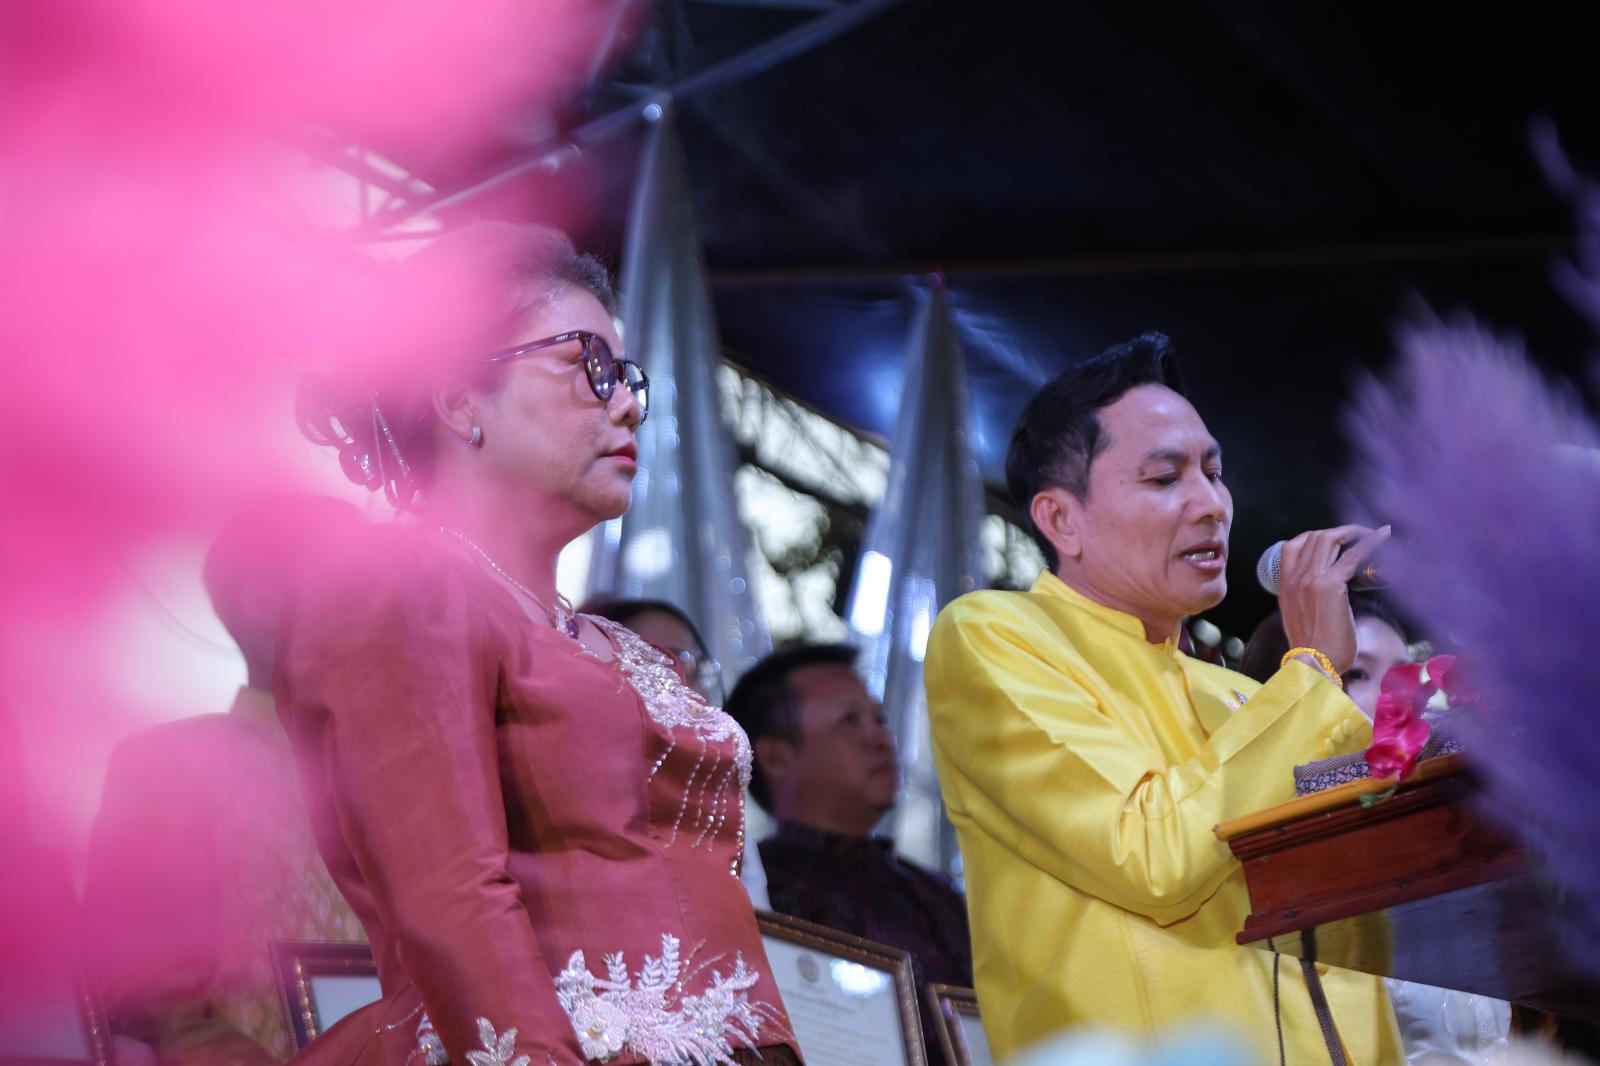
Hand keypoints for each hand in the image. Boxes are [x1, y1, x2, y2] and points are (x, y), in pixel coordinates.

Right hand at [1277, 524, 1391, 675]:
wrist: (1315, 664)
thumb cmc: (1314, 649)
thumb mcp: (1301, 620)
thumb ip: (1307, 600)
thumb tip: (1325, 593)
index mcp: (1286, 587)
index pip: (1293, 546)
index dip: (1314, 536)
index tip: (1334, 540)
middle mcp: (1295, 579)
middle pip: (1314, 537)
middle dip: (1339, 532)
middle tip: (1359, 535)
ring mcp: (1310, 580)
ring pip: (1329, 539)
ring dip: (1353, 532)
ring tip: (1371, 534)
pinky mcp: (1330, 585)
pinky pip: (1351, 555)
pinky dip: (1369, 542)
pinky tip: (1383, 535)